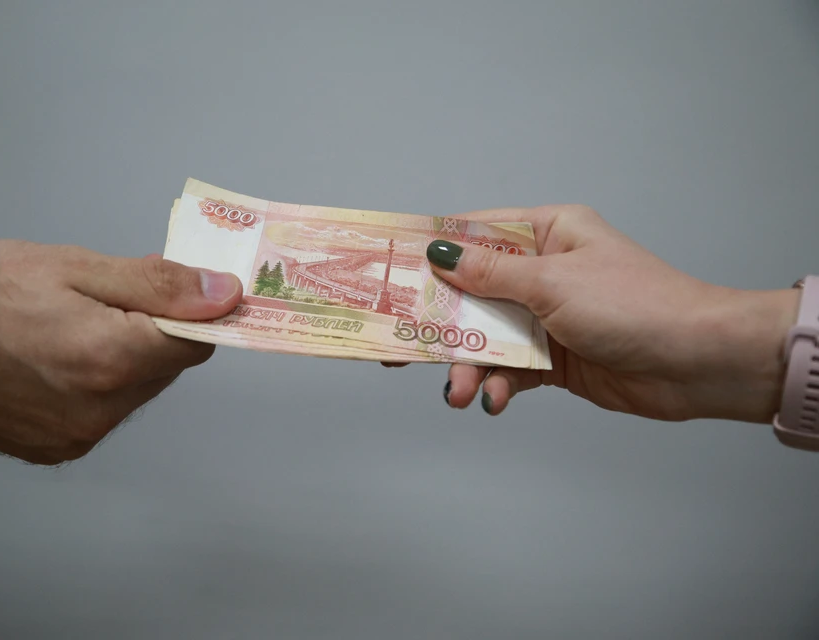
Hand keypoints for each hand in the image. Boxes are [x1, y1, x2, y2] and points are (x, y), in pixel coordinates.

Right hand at [0, 240, 241, 464]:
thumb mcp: (80, 268)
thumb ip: (159, 284)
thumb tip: (225, 295)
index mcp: (112, 358)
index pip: (197, 343)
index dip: (194, 315)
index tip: (182, 295)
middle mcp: (102, 409)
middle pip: (165, 369)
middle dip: (153, 333)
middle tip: (111, 303)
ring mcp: (79, 435)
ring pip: (135, 392)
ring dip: (125, 362)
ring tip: (76, 330)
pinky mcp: (58, 449)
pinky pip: (103, 414)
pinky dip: (96, 388)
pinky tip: (60, 362)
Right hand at [424, 206, 798, 423]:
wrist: (696, 363)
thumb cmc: (635, 304)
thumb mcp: (552, 283)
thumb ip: (490, 274)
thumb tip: (438, 254)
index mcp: (547, 233)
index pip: (475, 234)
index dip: (431, 253)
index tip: (388, 271)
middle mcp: (543, 271)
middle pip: (472, 293)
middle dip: (440, 324)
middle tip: (397, 349)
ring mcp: (547, 316)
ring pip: (487, 337)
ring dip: (469, 366)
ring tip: (458, 393)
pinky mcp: (554, 357)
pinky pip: (511, 368)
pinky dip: (498, 384)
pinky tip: (494, 400)